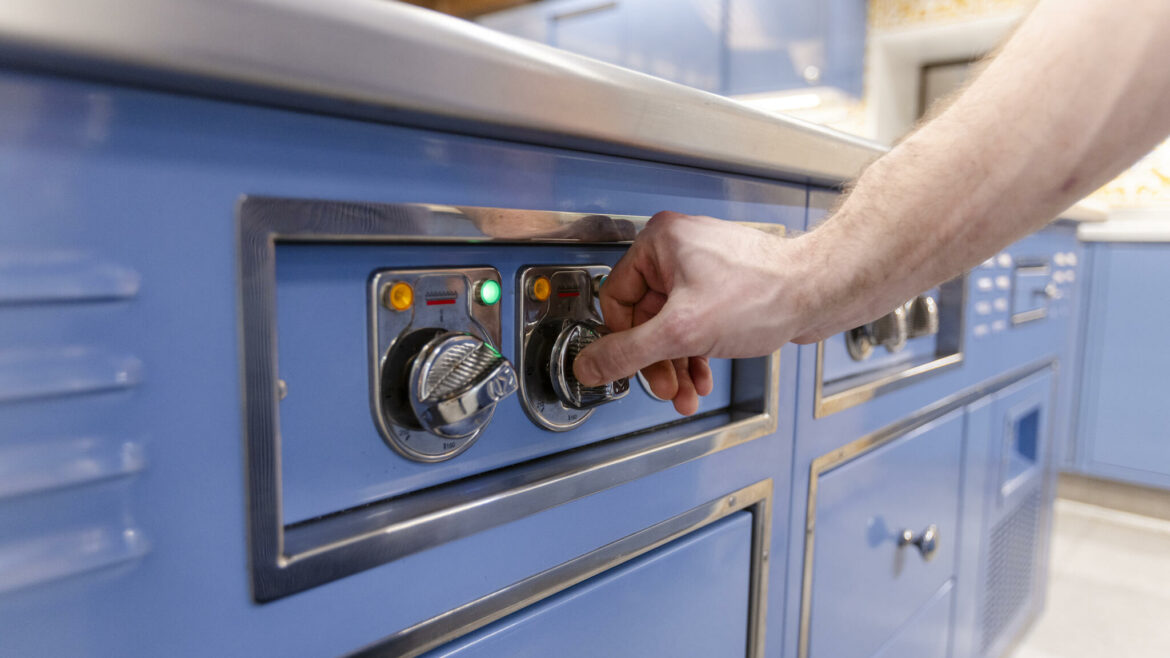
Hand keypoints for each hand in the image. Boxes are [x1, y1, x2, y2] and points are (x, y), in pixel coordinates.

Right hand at [573, 211, 802, 414]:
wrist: (819, 294)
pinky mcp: (725, 288)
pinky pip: (696, 325)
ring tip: (686, 395)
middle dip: (657, 362)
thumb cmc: (764, 294)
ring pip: (673, 326)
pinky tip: (702, 378)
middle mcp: (678, 250)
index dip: (622, 342)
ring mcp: (703, 268)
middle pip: (645, 318)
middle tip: (666, 389)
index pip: (615, 299)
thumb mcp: (681, 332)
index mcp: (658, 243)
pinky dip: (696, 354)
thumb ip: (628, 353)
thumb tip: (589, 366)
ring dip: (677, 365)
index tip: (628, 369)